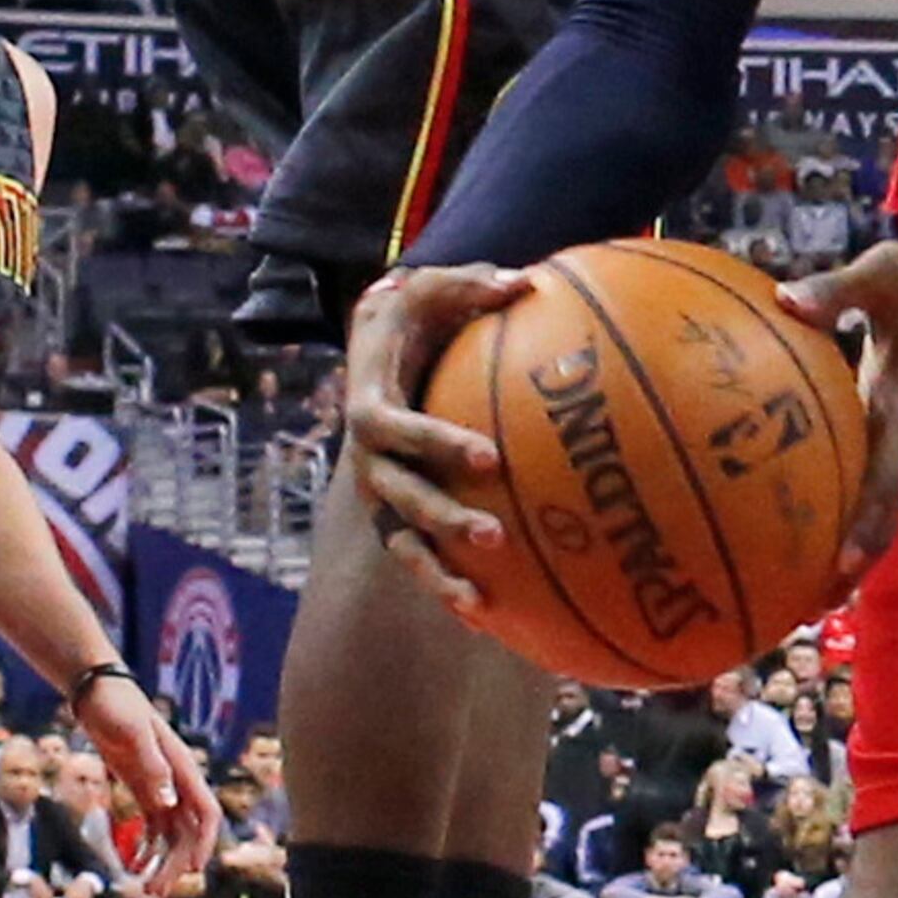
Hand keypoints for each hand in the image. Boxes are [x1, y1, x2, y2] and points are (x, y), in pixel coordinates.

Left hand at [78, 672, 218, 888]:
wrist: (96, 688)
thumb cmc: (116, 704)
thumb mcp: (132, 734)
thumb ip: (152, 766)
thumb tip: (168, 801)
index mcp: (182, 767)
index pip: (206, 812)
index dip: (204, 843)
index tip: (191, 870)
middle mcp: (176, 780)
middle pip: (188, 831)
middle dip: (176, 863)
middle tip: (153, 891)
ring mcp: (159, 784)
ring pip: (171, 833)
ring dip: (163, 860)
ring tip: (144, 887)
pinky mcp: (141, 786)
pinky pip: (152, 825)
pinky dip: (147, 847)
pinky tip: (135, 864)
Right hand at [342, 263, 536, 612]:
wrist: (374, 345)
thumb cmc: (413, 313)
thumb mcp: (433, 288)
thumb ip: (473, 283)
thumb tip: (529, 281)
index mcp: (370, 405)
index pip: (398, 432)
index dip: (438, 446)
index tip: (491, 459)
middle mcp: (368, 458)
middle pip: (401, 497)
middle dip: (444, 519)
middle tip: (494, 537)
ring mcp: (380, 493)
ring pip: (404, 540)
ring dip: (439, 570)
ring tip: (481, 599)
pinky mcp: (395, 515)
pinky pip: (417, 556)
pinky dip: (444, 584)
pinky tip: (484, 616)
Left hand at [778, 232, 897, 583]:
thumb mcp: (884, 273)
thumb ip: (838, 289)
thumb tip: (783, 299)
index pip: (890, 476)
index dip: (869, 522)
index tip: (844, 563)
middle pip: (881, 517)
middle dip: (848, 566)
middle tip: (802, 611)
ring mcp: (897, 444)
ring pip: (874, 513)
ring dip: (843, 557)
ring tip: (793, 601)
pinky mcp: (886, 438)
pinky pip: (861, 488)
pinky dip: (836, 518)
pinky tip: (791, 535)